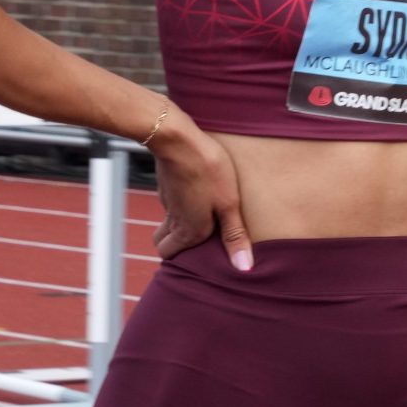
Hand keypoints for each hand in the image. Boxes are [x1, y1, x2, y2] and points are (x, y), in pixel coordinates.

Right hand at [148, 114, 252, 269]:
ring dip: (175, 226)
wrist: (178, 139)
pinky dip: (178, 205)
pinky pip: (169, 203)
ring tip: (198, 220)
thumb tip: (243, 267)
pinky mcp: (167, 184)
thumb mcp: (228, 204)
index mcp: (188, 231)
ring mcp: (167, 200)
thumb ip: (235, 235)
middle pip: (162, 243)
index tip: (198, 259)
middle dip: (173, 247)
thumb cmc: (207, 170)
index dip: (181, 260)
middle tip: (194, 244)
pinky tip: (194, 194)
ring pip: (165, 223)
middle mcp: (173, 219)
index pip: (170, 255)